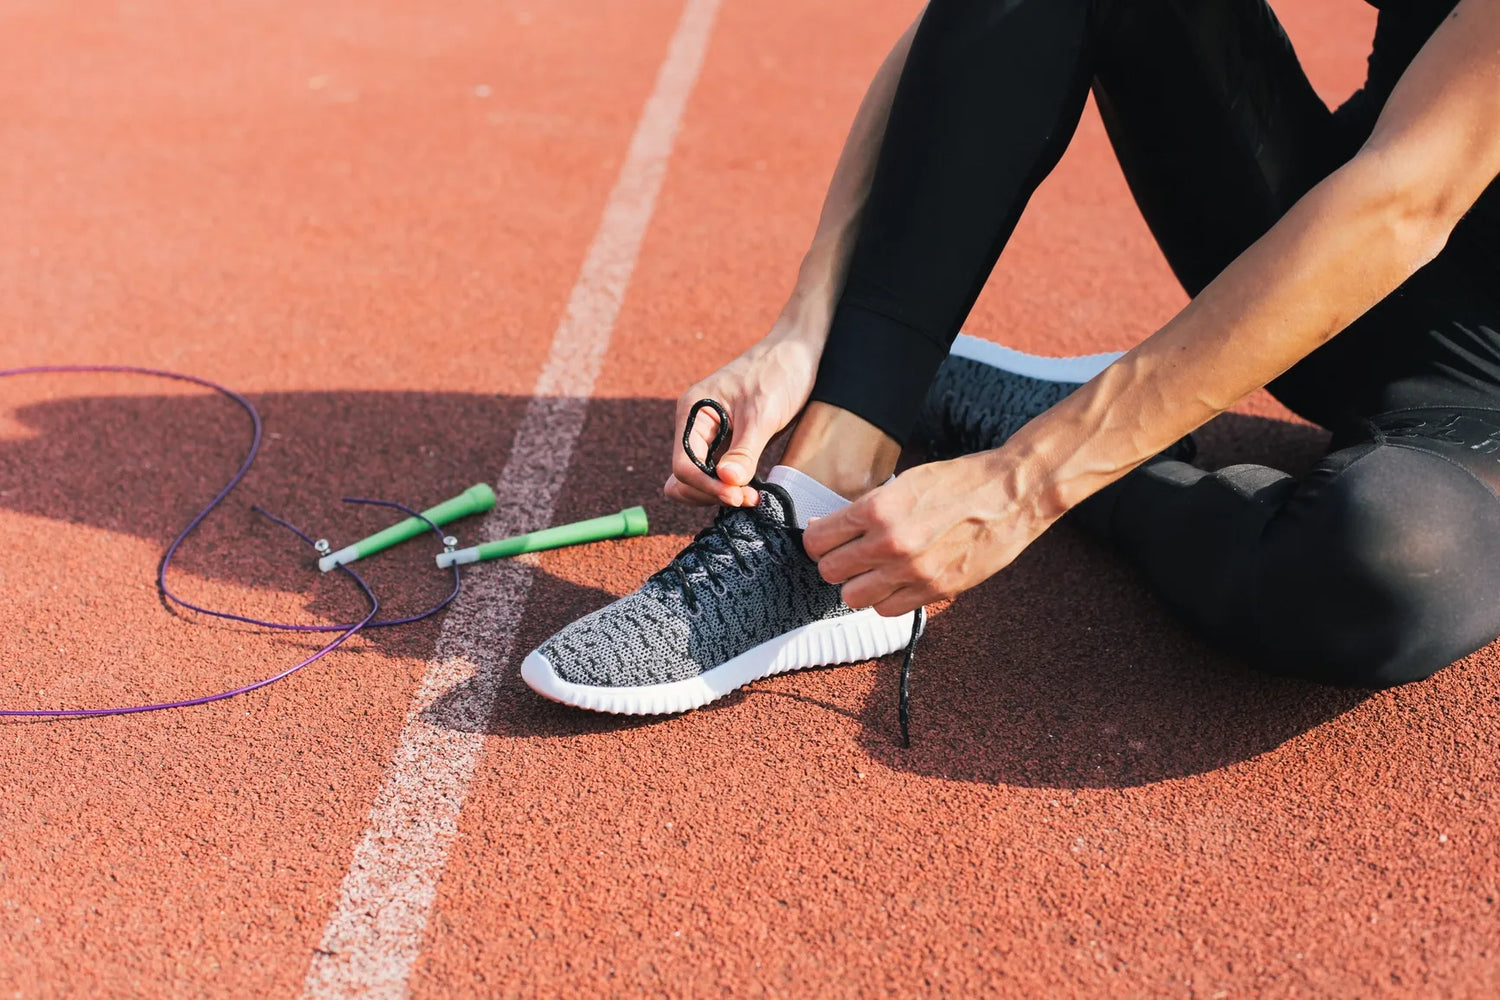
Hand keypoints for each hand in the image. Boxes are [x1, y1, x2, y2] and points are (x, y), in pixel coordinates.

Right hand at [665, 331, 822, 506]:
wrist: (798, 352)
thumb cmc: (779, 372)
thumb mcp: (763, 413)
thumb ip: (744, 450)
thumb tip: (726, 482)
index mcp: (693, 412)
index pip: (683, 465)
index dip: (706, 487)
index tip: (737, 496)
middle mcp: (696, 425)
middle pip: (685, 477)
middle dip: (711, 492)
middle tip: (747, 498)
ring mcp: (712, 435)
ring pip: (701, 478)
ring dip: (721, 492)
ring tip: (753, 495)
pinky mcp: (730, 442)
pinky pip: (719, 473)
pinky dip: (731, 486)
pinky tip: (753, 487)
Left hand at [802, 452, 1059, 616]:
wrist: (1012, 495)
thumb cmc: (960, 482)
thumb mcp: (903, 482)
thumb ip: (864, 509)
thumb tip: (825, 528)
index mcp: (877, 509)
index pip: (816, 540)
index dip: (816, 540)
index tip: (825, 539)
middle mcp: (890, 544)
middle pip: (829, 571)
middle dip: (835, 562)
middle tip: (850, 554)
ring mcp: (912, 571)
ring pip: (852, 598)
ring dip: (857, 585)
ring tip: (873, 570)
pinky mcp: (935, 590)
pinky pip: (886, 609)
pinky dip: (885, 598)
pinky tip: (897, 580)